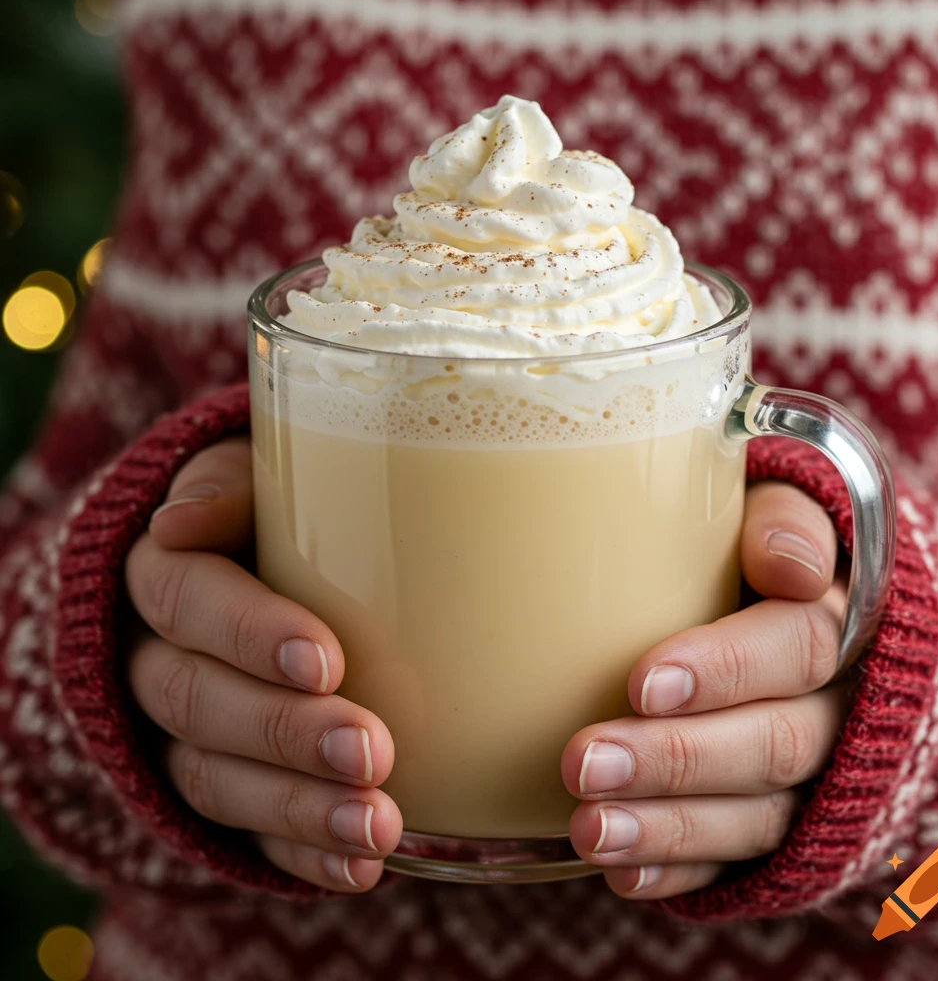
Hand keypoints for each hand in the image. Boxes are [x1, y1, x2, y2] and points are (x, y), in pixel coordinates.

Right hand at [125, 437, 401, 891]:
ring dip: (296, 807)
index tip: (324, 661)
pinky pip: (242, 833)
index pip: (184, 599)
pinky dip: (299, 852)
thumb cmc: (274, 512)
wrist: (247, 568)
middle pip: (195, 701)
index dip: (246, 633)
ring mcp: (181, 734)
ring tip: (377, 825)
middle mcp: (156, 658)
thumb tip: (183, 518)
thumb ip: (231, 482)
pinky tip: (357, 865)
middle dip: (283, 732)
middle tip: (369, 751)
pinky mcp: (220, 784)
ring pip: (213, 778)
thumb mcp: (256, 475)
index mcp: (164, 573)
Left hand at [561, 481, 846, 899]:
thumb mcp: (782, 508)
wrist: (804, 615)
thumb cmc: (762, 552)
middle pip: (774, 744)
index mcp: (842, 621)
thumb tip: (789, 565)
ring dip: (670, 826)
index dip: (726, 670)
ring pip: (758, 816)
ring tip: (589, 830)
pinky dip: (683, 869)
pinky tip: (622, 872)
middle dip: (678, 758)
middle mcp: (841, 708)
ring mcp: (819, 778)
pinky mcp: (788, 825)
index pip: (798, 647)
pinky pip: (742, 860)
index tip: (642, 683)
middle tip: (584, 763)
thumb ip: (785, 517)